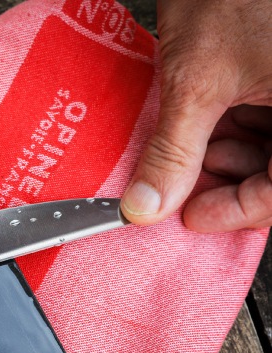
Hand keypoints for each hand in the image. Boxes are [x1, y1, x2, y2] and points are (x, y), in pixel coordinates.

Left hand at [120, 0, 271, 231]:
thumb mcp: (196, 83)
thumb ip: (173, 152)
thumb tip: (145, 206)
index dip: (237, 212)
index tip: (190, 216)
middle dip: (224, 183)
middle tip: (182, 186)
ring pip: (268, 151)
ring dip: (222, 160)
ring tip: (187, 153)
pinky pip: (263, 122)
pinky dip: (228, 134)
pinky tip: (201, 131)